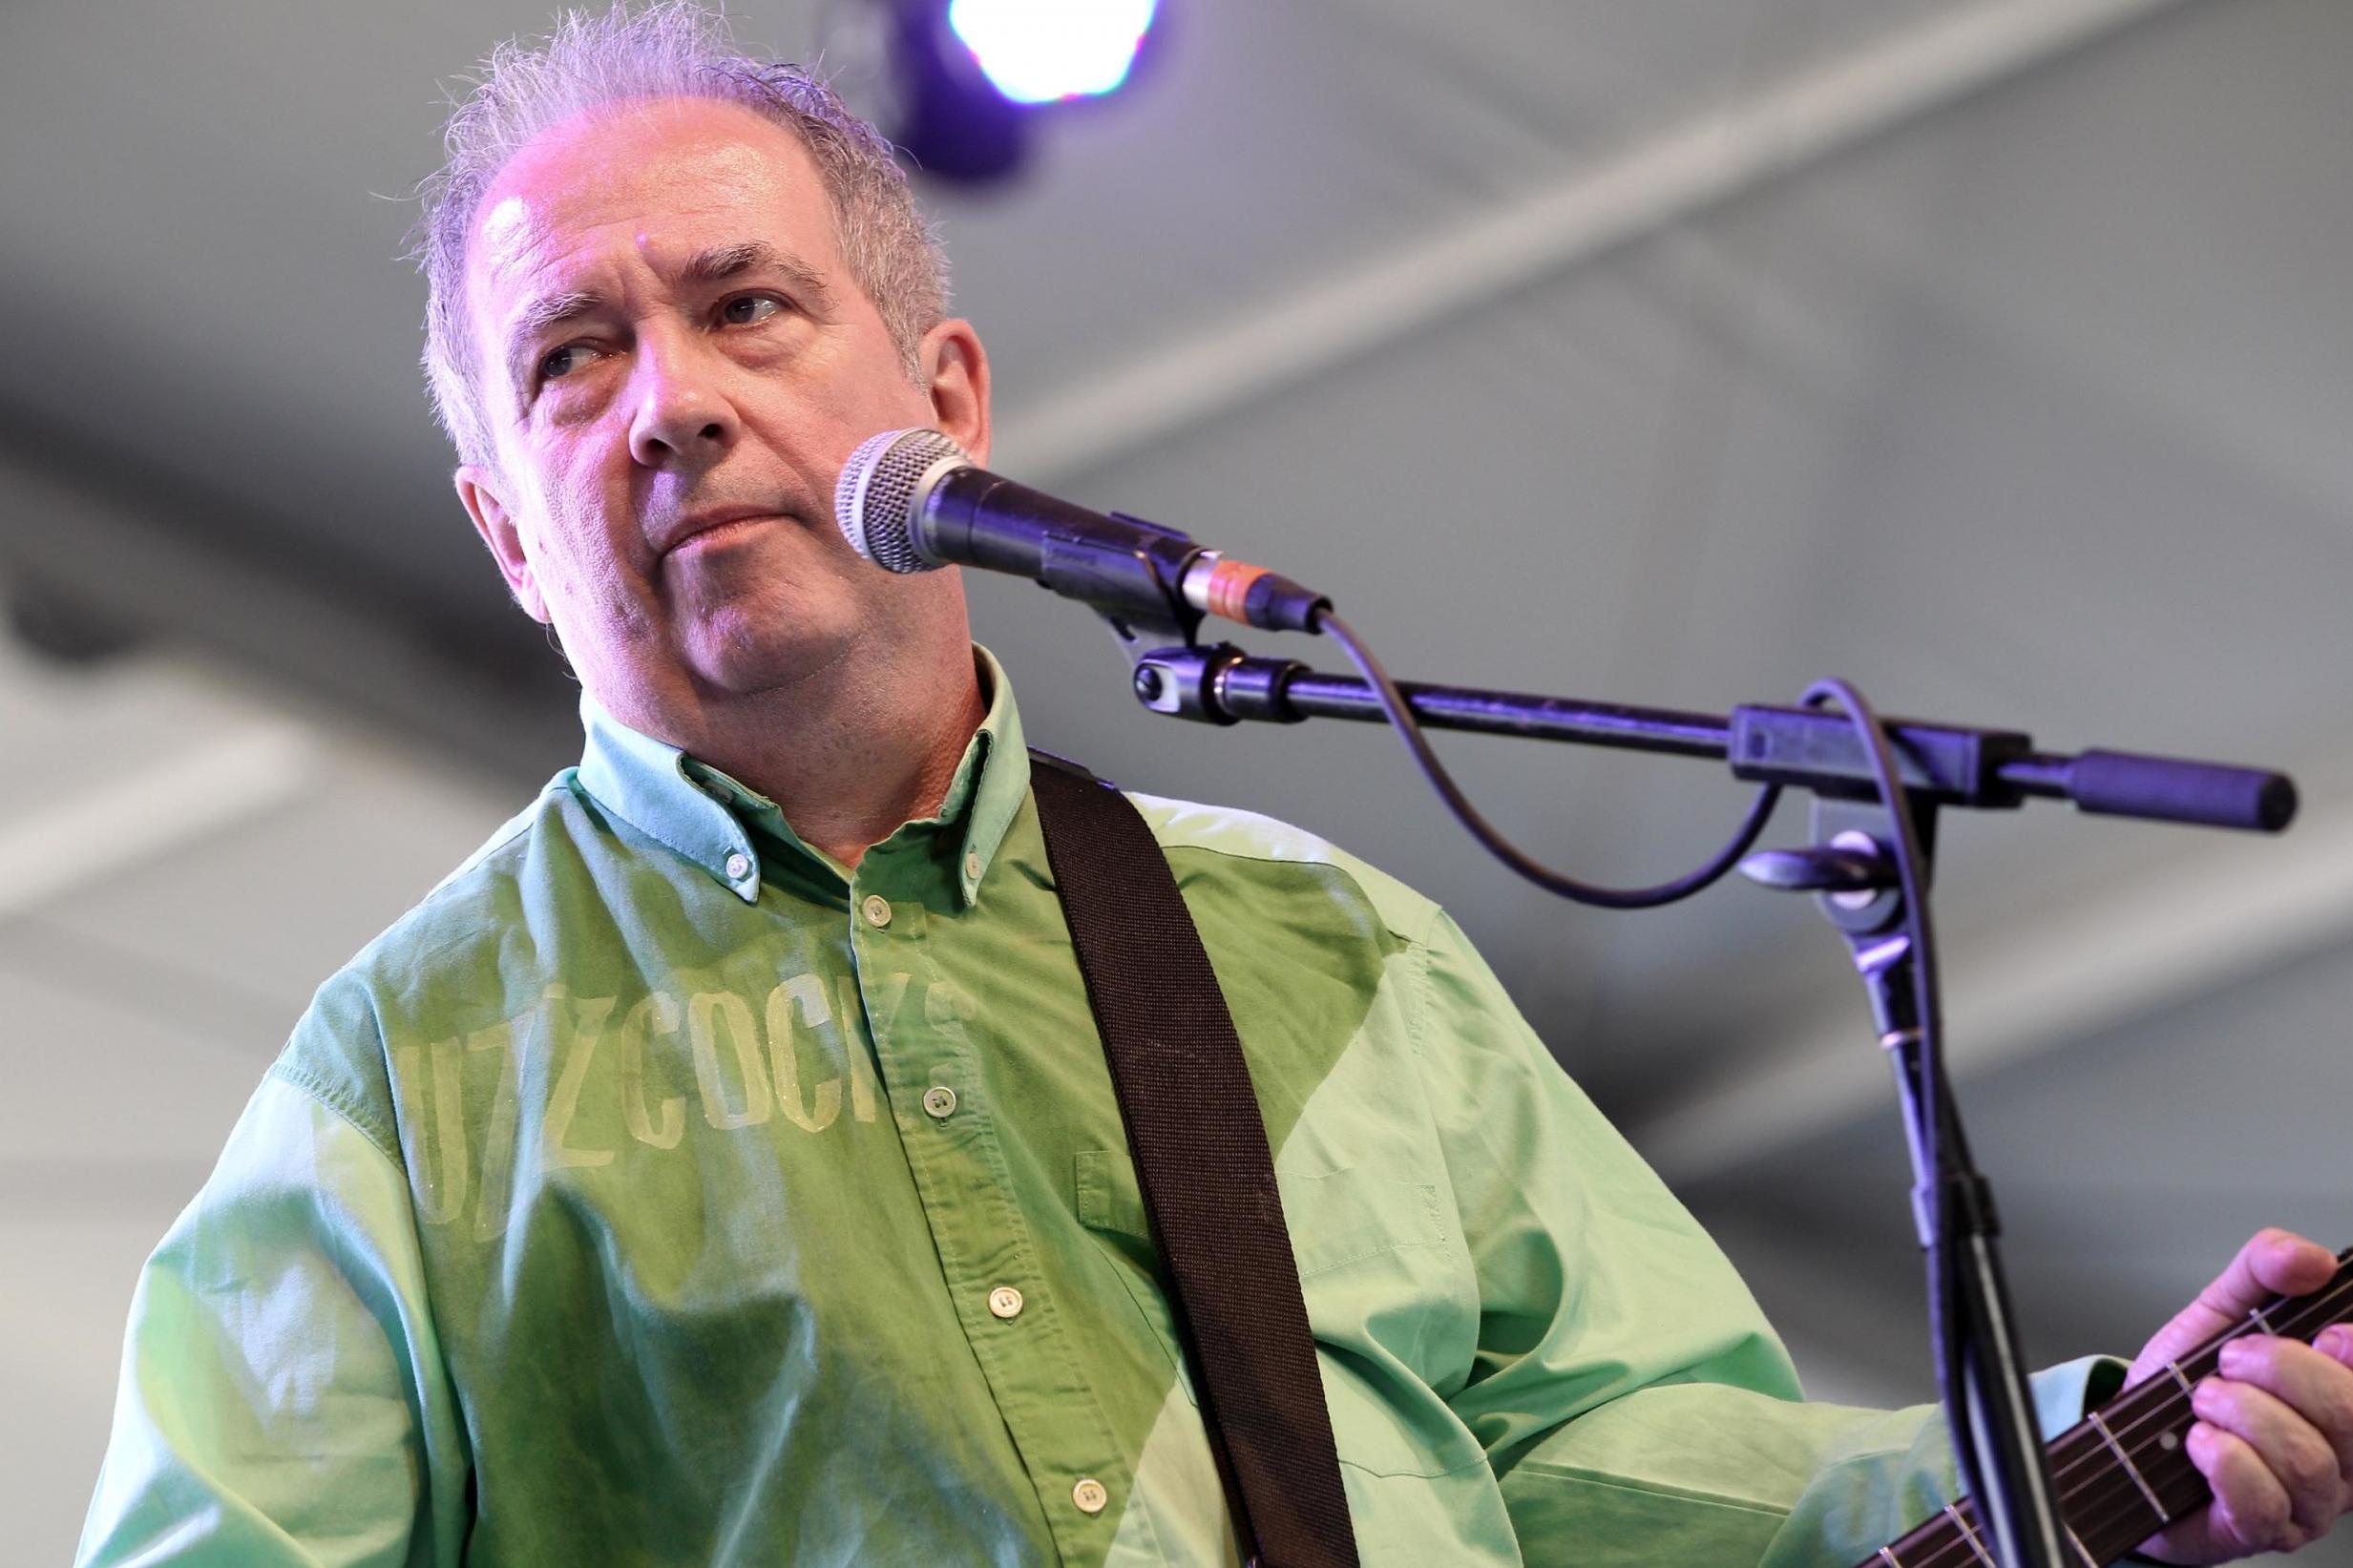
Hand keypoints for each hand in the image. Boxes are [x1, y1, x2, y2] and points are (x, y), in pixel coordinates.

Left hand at [2130, 1229, 2352, 1562]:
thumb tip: (2310, 1258)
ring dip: (2239, 1413)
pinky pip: (2263, 1502)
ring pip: (2307, 1458)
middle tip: (2230, 1361)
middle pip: (2350, 1413)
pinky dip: (2222, 1459)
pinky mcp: (2264, 1532)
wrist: (2128, 1444)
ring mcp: (2310, 1501)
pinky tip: (2200, 1442)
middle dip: (2281, 1370)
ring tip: (2203, 1401)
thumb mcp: (2219, 1313)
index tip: (2324, 1333)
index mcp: (2344, 1398)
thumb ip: (2261, 1272)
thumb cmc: (2185, 1386)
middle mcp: (2343, 1455)